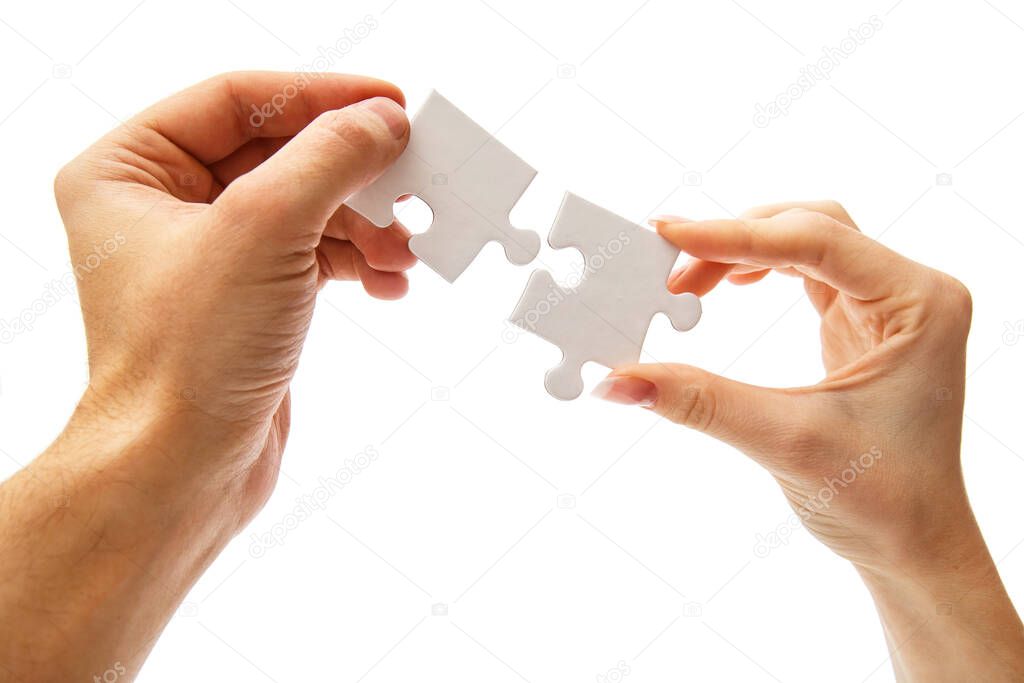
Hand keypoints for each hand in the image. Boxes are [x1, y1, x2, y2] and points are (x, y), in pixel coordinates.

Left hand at [54, 71, 413, 520]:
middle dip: (351, 173)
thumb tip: (384, 121)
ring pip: (305, 206)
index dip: (319, 96)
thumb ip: (329, 159)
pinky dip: (357, 262)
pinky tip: (388, 282)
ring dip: (364, 224)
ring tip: (403, 250)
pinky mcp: (249, 298)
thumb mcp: (263, 232)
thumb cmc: (186, 360)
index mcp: (130, 169)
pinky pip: (314, 254)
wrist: (182, 472)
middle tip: (410, 178)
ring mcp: (210, 255)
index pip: (238, 100)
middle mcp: (163, 206)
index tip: (388, 103)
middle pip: (280, 154)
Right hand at [593, 201, 1023, 679]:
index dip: (736, 237)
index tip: (669, 236)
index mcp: (918, 304)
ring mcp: (885, 306)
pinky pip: (804, 272)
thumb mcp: (784, 441)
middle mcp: (908, 292)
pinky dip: (757, 270)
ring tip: (685, 281)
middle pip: (810, 227)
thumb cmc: (882, 499)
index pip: (819, 241)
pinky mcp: (861, 323)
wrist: (915, 546)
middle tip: (666, 261)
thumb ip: (699, 401)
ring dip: (740, 252)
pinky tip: (724, 285)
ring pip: (804, 243)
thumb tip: (618, 380)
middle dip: (734, 239)